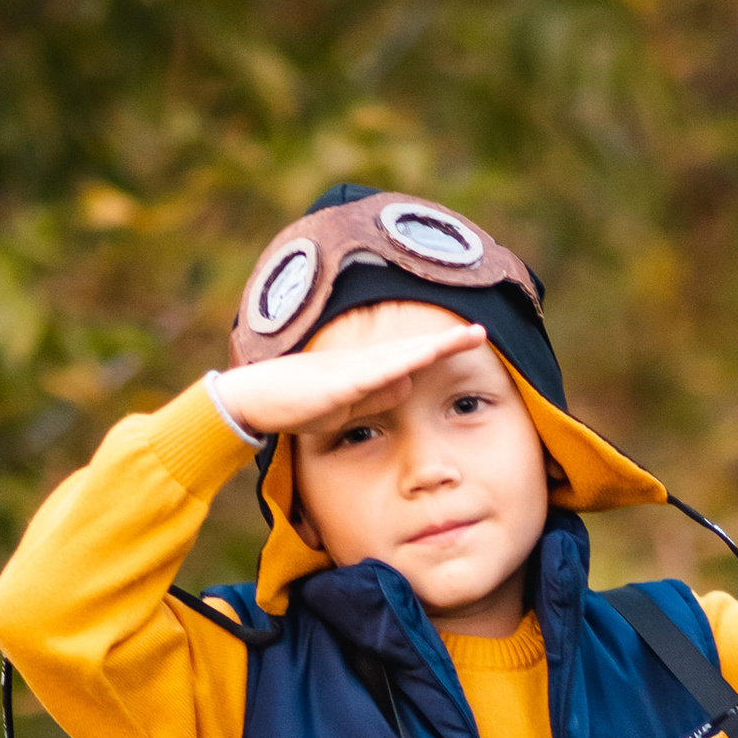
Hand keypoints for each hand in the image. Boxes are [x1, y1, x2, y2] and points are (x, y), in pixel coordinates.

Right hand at [204, 308, 479, 441]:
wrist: (255, 401)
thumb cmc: (297, 403)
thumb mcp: (347, 406)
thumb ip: (376, 397)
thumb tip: (410, 384)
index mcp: (366, 370)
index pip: (412, 357)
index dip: (441, 348)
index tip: (472, 340)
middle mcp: (362, 363)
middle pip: (413, 349)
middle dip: (448, 341)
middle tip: (482, 330)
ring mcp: (350, 370)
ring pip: (400, 355)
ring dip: (432, 347)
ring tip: (465, 337)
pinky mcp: (336, 383)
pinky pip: (374, 374)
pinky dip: (399, 365)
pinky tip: (421, 360)